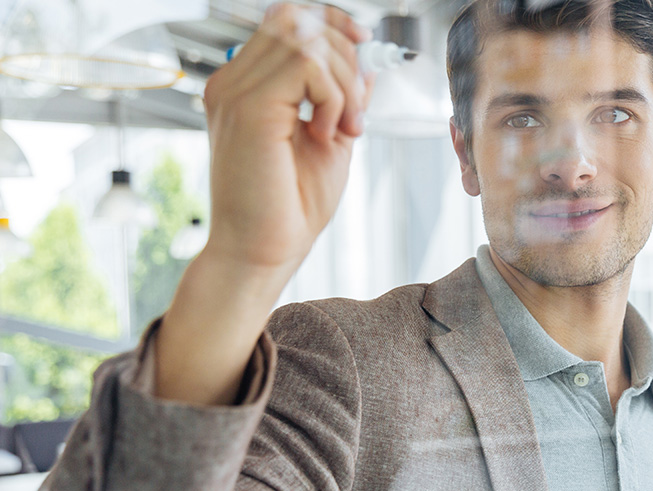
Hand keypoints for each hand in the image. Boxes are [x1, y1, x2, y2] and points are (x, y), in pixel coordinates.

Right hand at [154, 3, 373, 405]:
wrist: (262, 252)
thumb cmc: (290, 206)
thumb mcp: (331, 138)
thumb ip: (344, 97)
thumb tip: (367, 61)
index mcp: (245, 86)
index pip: (286, 17)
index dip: (330, 19)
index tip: (365, 41)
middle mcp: (232, 81)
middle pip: (299, 21)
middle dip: (346, 59)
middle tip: (357, 115)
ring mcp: (235, 91)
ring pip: (308, 41)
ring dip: (345, 84)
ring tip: (346, 130)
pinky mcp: (249, 107)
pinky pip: (308, 67)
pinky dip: (336, 98)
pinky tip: (329, 134)